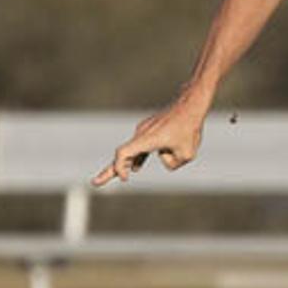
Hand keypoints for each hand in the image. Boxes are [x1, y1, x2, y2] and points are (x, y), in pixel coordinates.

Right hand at [92, 98, 207, 185]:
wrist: (191, 104)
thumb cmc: (190, 129)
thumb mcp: (187, 154)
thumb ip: (172, 164)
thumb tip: (163, 158)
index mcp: (147, 139)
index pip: (123, 153)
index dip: (119, 167)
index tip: (125, 178)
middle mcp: (142, 134)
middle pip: (121, 155)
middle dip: (110, 171)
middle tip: (95, 183)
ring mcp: (145, 131)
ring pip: (134, 152)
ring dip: (126, 165)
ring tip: (116, 178)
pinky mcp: (151, 130)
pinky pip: (142, 148)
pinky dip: (138, 157)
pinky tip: (136, 168)